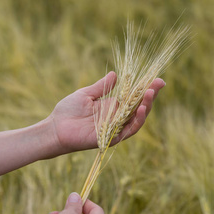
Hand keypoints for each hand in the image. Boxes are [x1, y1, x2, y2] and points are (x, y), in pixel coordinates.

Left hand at [49, 71, 164, 154]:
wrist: (55, 128)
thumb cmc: (67, 111)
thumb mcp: (86, 94)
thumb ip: (101, 86)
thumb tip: (115, 74)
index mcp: (112, 107)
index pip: (133, 97)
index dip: (146, 89)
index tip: (157, 79)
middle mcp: (117, 118)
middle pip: (139, 107)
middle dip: (150, 95)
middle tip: (159, 84)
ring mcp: (115, 128)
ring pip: (137, 119)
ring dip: (146, 107)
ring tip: (150, 94)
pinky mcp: (111, 138)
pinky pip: (128, 131)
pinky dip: (137, 121)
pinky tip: (141, 109)